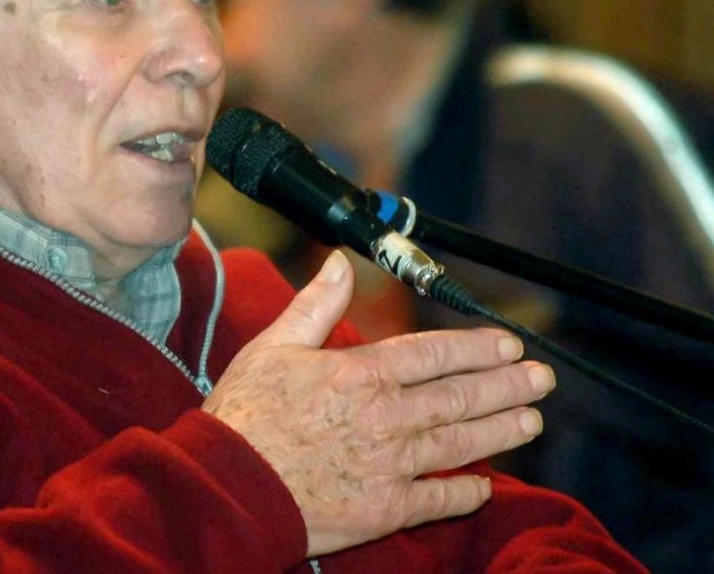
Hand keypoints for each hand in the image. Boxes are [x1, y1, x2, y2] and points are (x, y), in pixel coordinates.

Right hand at [202, 250, 555, 555]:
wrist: (230, 486)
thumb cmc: (246, 415)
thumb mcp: (274, 346)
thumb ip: (317, 305)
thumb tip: (341, 262)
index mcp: (361, 374)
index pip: (434, 354)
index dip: (476, 347)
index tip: (508, 343)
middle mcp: (386, 417)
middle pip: (459, 397)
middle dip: (507, 386)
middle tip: (542, 379)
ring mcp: (390, 466)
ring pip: (459, 443)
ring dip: (500, 432)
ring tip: (531, 422)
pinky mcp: (383, 509)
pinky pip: (436, 499)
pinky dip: (464, 492)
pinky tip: (485, 486)